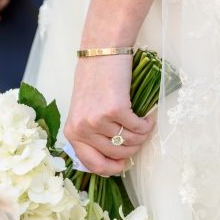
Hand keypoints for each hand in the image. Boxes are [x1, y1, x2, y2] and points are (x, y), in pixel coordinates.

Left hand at [64, 55, 154, 175]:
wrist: (102, 51)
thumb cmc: (95, 80)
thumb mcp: (84, 111)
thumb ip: (92, 135)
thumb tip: (114, 159)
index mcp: (72, 132)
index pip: (92, 164)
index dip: (111, 168)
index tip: (123, 164)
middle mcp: (82, 129)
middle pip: (116, 154)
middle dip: (132, 148)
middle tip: (138, 135)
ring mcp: (98, 120)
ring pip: (129, 142)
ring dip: (142, 135)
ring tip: (143, 123)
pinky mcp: (115, 110)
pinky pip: (138, 128)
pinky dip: (147, 124)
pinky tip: (147, 116)